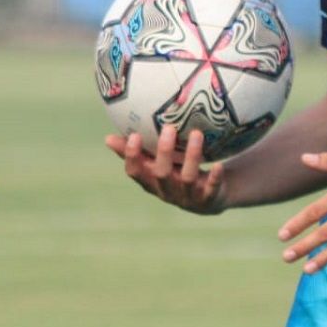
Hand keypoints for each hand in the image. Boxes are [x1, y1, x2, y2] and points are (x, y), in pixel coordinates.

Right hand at [105, 126, 227, 214]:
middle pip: (161, 173)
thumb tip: (107, 139)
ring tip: (197, 133)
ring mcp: (188, 196)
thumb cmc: (178, 173)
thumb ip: (136, 152)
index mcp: (151, 182)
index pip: (136, 172)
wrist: (211, 196)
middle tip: (168, 128)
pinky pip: (212, 188)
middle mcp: (167, 191)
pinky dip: (215, 177)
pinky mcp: (209, 198)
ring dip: (191, 156)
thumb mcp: (157, 164)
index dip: (132, 156)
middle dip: (164, 152)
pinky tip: (219, 165)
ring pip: (187, 178)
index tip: (134, 135)